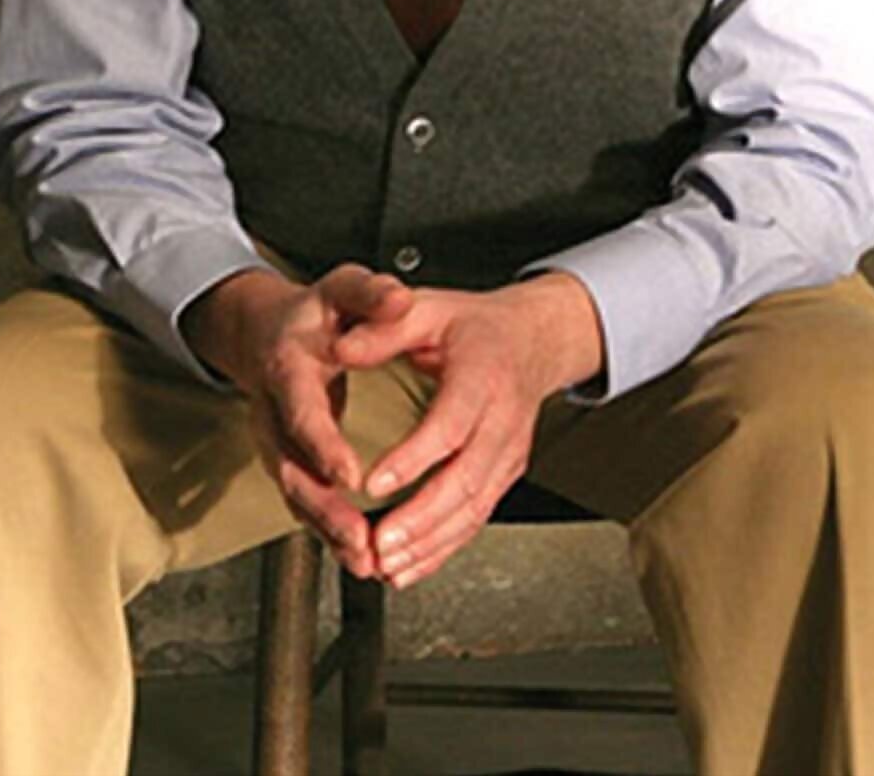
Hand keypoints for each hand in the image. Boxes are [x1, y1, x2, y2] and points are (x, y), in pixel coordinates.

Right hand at [181, 263, 418, 578]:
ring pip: (299, 496)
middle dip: (325, 510)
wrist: (269, 333)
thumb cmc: (314, 313)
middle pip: (292, 470)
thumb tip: (398, 298)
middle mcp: (273, 414)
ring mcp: (277, 445)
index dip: (322, 444)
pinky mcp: (291, 465)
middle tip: (361, 539)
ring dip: (330, 533)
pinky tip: (363, 558)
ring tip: (367, 561)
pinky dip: (333, 535)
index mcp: (287, 370)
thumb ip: (369, 295)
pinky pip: (308, 505)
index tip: (349, 474)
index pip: (300, 412)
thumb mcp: (342, 289)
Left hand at [326, 272, 603, 588]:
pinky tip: (410, 567)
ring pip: (473, 508)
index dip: (413, 459)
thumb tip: (340, 348)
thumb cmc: (475, 325)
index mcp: (483, 377)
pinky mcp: (505, 474)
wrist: (534, 339)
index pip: (449, 426)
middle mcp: (503, 420)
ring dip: (430, 543)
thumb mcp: (427, 307)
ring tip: (387, 565)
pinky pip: (476, 517)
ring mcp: (509, 452)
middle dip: (420, 519)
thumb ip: (382, 327)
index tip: (373, 484)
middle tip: (378, 544)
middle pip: (465, 480)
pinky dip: (444, 547)